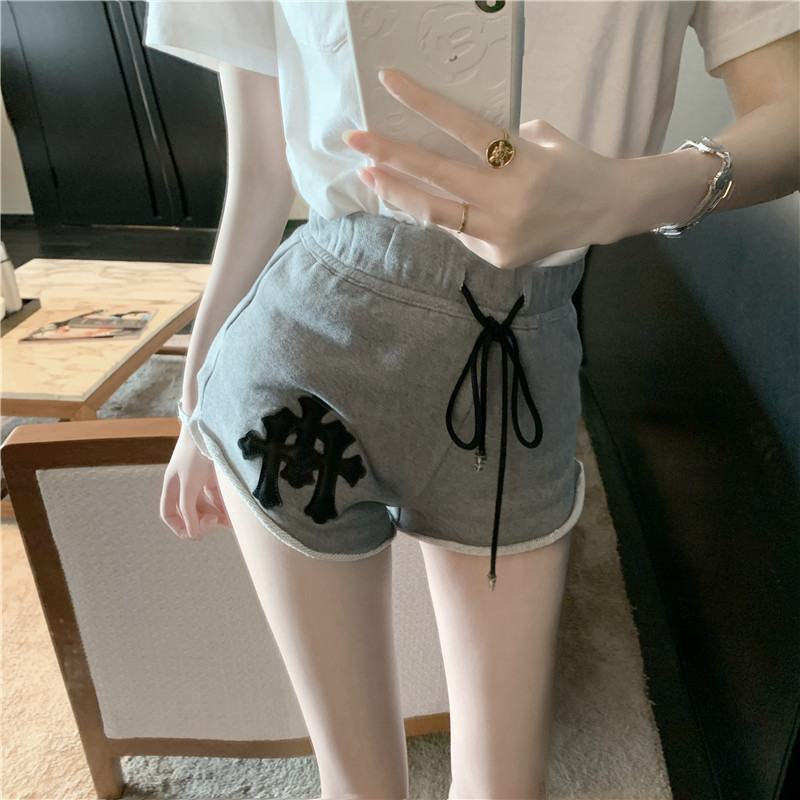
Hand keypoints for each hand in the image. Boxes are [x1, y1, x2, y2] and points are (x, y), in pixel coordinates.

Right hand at [160, 425, 230, 539]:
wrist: (209, 428)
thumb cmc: (194, 454)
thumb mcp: (189, 484)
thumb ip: (189, 509)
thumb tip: (192, 533)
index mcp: (172, 486)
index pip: (169, 513)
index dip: (179, 527)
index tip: (195, 536)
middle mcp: (184, 484)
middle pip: (190, 511)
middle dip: (202, 521)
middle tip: (216, 524)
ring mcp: (199, 479)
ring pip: (206, 504)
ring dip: (216, 515)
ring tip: (229, 523)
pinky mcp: (213, 474)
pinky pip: (217, 495)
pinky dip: (224, 505)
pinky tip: (234, 514)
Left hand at [343, 69, 626, 269]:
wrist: (605, 211)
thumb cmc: (571, 167)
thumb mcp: (541, 141)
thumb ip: (498, 146)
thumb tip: (451, 147)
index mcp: (522, 161)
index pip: (463, 128)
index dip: (424, 104)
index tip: (389, 82)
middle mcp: (508, 200)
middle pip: (438, 174)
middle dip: (392, 155)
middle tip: (356, 140)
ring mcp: (501, 233)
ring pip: (438, 214)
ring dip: (399, 193)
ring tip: (371, 176)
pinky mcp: (499, 256)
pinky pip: (460, 234)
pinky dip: (445, 216)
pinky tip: (431, 204)